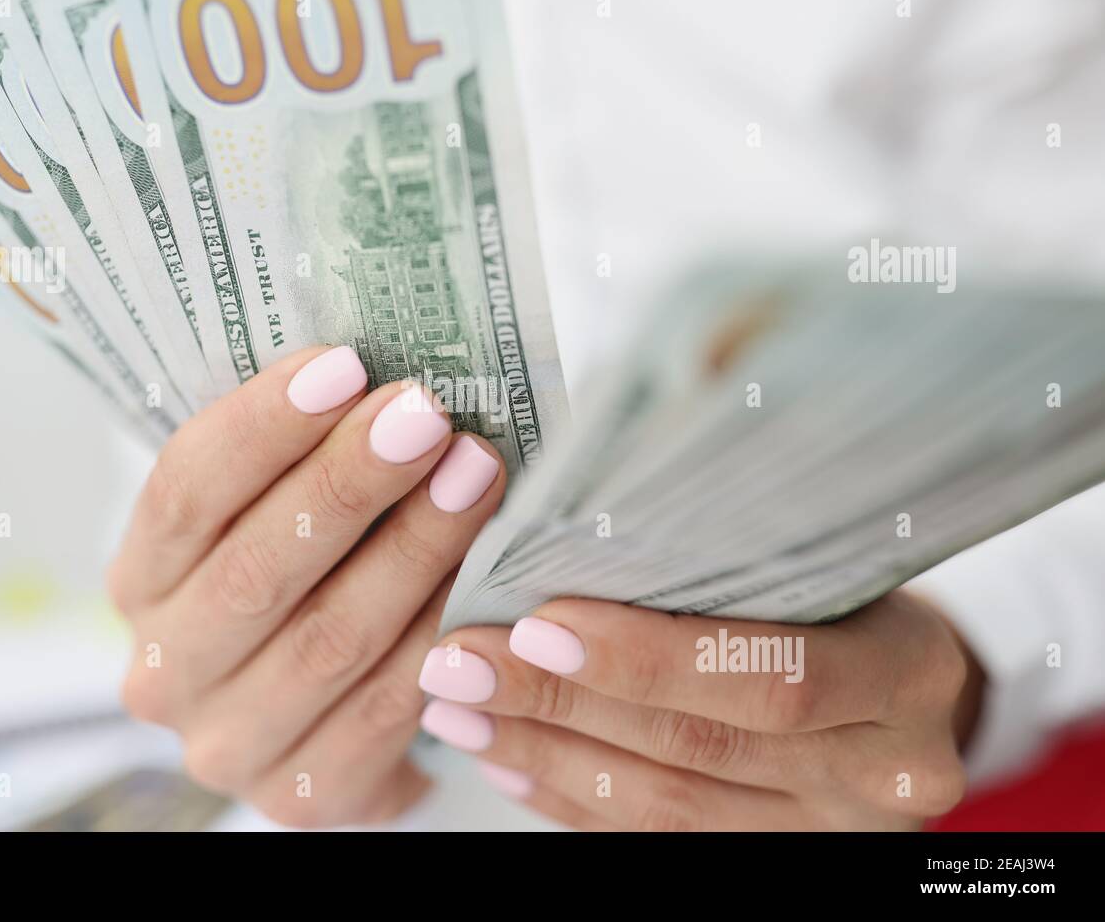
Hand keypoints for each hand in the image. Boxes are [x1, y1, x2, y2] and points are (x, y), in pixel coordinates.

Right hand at [108, 345, 505, 826]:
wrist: (312, 720)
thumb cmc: (300, 580)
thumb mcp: (267, 517)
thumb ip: (293, 460)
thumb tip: (371, 372)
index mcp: (139, 583)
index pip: (184, 494)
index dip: (262, 427)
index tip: (343, 366)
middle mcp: (164, 672)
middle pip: (255, 569)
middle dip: (348, 482)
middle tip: (425, 417)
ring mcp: (226, 745)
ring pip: (327, 638)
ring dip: (412, 549)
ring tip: (475, 474)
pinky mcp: (300, 797)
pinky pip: (383, 708)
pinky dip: (438, 633)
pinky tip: (485, 575)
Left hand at [418, 591, 983, 829]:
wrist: (909, 685)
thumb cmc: (851, 596)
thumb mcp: (820, 553)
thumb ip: (724, 550)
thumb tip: (572, 510)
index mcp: (905, 672)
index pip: (768, 674)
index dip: (646, 659)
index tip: (537, 624)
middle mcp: (884, 769)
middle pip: (701, 745)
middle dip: (563, 702)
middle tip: (460, 662)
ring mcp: (833, 831)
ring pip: (665, 805)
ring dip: (546, 752)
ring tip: (459, 707)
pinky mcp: (778, 857)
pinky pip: (657, 840)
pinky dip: (571, 798)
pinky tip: (506, 757)